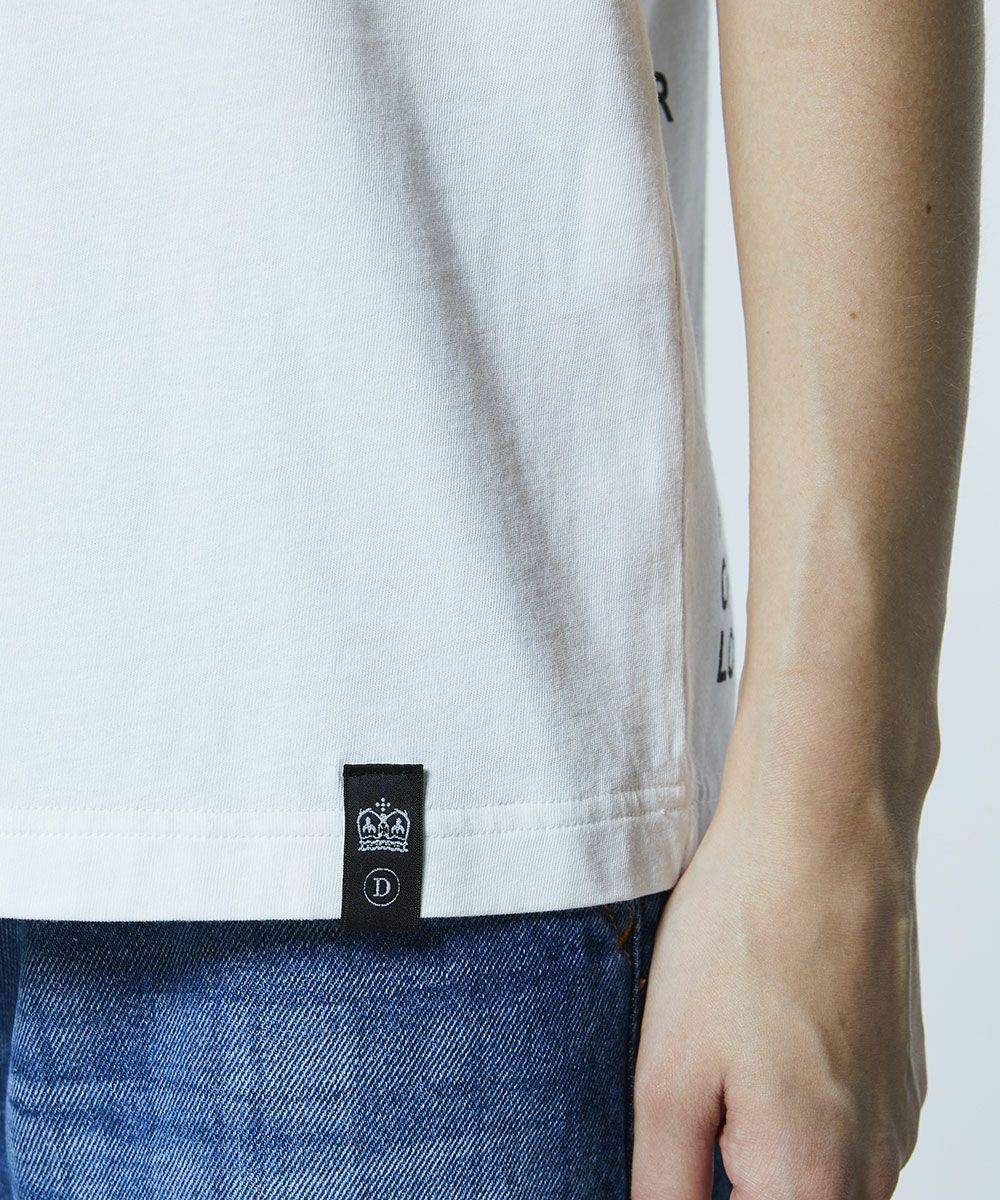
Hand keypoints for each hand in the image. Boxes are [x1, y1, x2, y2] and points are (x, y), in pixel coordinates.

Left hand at [630, 737, 927, 1198]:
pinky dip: (798, 1115)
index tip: (679, 1144)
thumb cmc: (743, 938)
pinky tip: (762, 1041)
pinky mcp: (902, 1078)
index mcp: (811, 1185)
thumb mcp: (667, 1077)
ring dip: (762, 1153)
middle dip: (729, 1176)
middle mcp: (875, 1169)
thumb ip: (665, 1187)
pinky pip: (847, 1135)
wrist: (825, 834)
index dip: (696, 1190)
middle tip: (694, 1102)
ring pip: (820, 1181)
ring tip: (722, 1064)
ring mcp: (897, 1122)